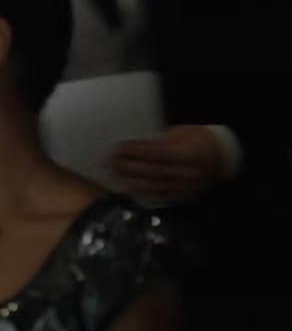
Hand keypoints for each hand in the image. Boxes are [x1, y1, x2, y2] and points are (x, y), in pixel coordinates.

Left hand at [110, 125, 227, 205]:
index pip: (155, 153)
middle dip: (126, 167)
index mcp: (187, 154)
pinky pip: (159, 198)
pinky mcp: (183, 197)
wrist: (223, 157)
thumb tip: (132, 145)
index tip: (113, 149)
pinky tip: (127, 190)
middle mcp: (187, 173)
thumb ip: (158, 141)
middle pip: (151, 172)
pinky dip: (141, 194)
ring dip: (129, 182)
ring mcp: (185, 187)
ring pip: (153, 187)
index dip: (133, 152)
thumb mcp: (180, 132)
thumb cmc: (199, 139)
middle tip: (107, 163)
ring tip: (112, 176)